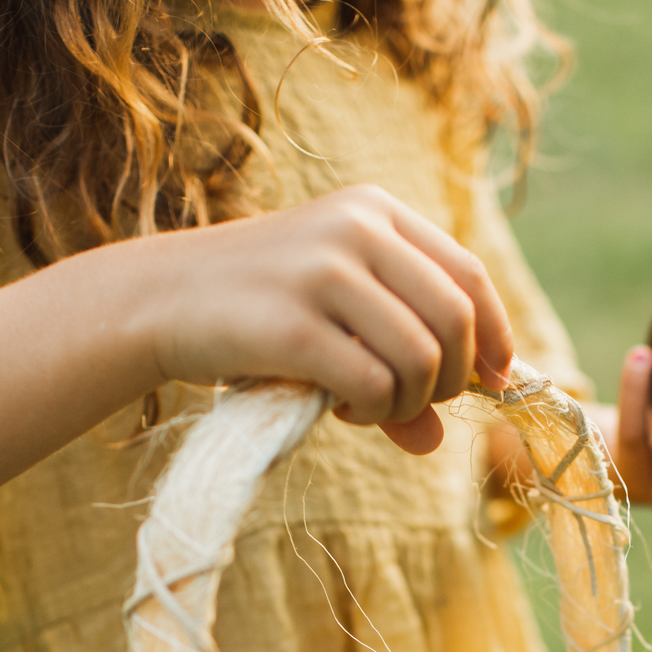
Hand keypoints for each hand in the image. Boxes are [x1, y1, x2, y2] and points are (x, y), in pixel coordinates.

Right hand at [132, 184, 512, 453]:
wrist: (156, 300)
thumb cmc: (254, 311)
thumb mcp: (332, 320)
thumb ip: (392, 363)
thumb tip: (435, 440)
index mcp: (374, 211)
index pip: (469, 273)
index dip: (495, 335)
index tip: (494, 382)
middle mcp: (356, 230)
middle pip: (457, 318)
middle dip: (452, 379)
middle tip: (414, 405)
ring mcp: (323, 273)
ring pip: (422, 356)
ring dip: (409, 402)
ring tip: (369, 407)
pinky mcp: (294, 325)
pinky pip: (373, 385)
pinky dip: (372, 411)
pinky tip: (342, 408)